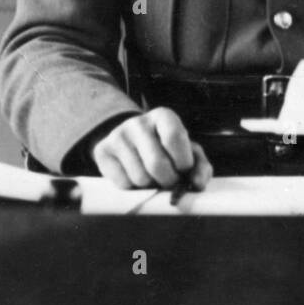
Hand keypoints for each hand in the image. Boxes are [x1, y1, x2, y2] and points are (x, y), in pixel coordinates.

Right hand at [91, 108, 212, 190]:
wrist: (132, 142)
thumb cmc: (166, 149)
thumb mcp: (188, 152)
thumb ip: (200, 167)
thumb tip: (197, 185)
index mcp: (163, 116)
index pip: (174, 138)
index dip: (182, 161)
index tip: (183, 169)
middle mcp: (138, 122)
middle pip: (157, 163)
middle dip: (168, 180)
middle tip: (169, 180)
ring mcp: (118, 135)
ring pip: (140, 178)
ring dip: (150, 185)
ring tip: (151, 176)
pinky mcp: (103, 151)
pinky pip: (123, 183)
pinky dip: (133, 188)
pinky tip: (135, 175)